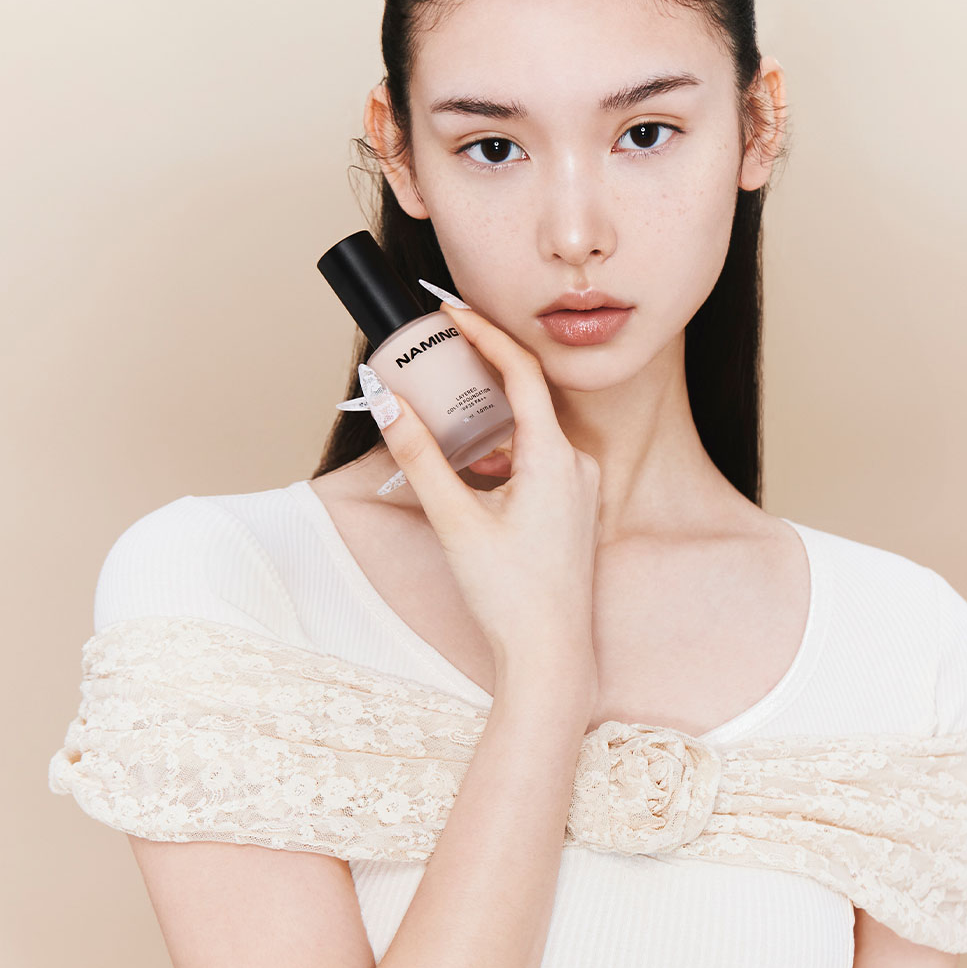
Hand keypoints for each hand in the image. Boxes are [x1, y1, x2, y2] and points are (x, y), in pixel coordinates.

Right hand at [358, 301, 600, 695]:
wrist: (551, 657)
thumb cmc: (511, 596)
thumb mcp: (456, 521)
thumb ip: (420, 456)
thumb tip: (386, 404)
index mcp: (555, 457)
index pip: (521, 371)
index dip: (485, 332)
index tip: (450, 310)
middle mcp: (576, 464)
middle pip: (526, 395)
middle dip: (479, 372)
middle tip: (438, 354)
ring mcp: (579, 487)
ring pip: (529, 430)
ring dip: (487, 418)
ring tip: (442, 414)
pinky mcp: (572, 507)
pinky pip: (537, 459)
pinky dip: (501, 451)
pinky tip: (472, 470)